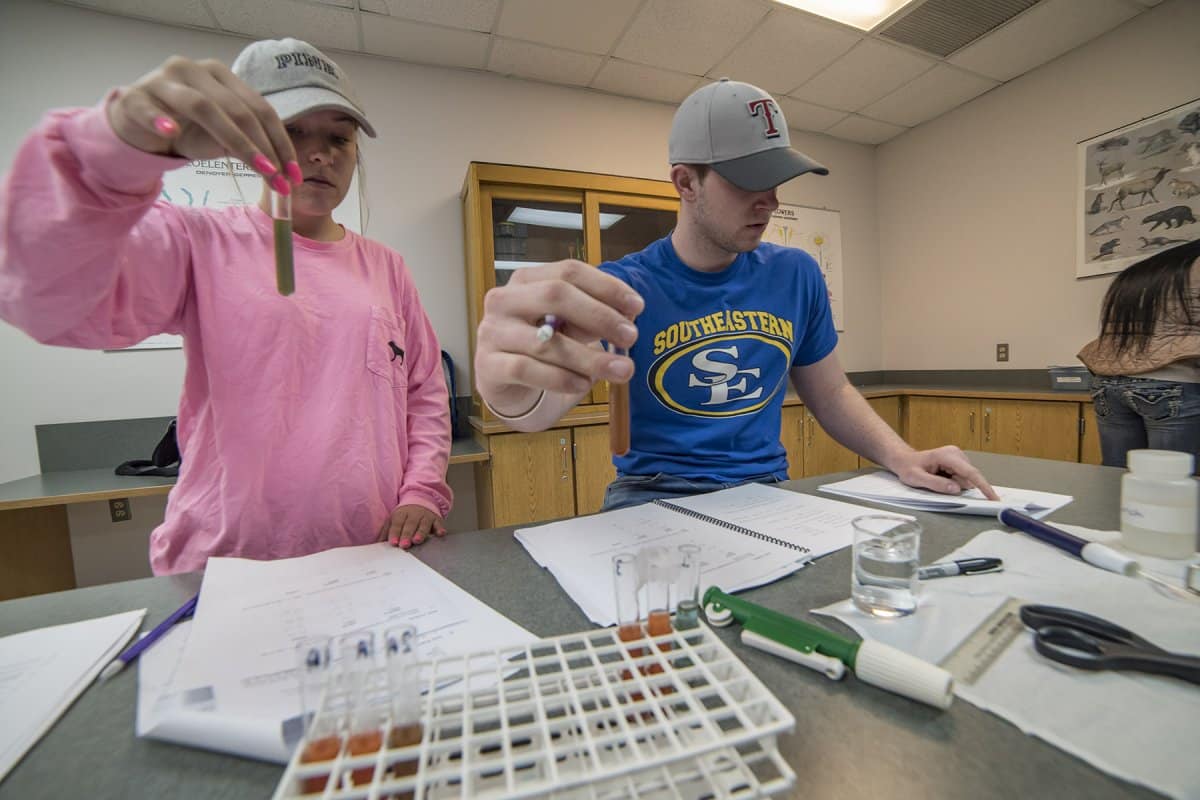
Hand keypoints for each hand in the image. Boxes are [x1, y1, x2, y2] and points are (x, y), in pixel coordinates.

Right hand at [106, 56, 296, 186]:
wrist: (135, 127)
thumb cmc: (186, 129)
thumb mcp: (222, 136)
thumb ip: (249, 142)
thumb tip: (283, 170)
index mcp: (221, 76)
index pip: (259, 108)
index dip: (280, 141)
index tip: (293, 174)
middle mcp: (194, 70)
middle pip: (237, 109)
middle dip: (263, 147)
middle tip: (278, 179)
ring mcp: (162, 81)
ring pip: (202, 107)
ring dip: (234, 141)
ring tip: (257, 167)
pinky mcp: (133, 97)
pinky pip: (148, 109)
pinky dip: (160, 120)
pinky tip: (172, 133)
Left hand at [378, 505, 446, 548]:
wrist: (422, 499)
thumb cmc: (406, 515)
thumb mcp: (394, 519)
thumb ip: (386, 532)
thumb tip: (377, 544)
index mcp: (401, 514)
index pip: (397, 524)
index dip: (395, 533)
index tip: (393, 542)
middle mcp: (413, 514)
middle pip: (410, 524)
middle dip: (406, 535)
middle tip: (404, 544)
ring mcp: (425, 516)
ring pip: (423, 524)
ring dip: (421, 532)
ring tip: (417, 540)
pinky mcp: (436, 519)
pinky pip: (438, 524)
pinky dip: (439, 528)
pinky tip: (440, 534)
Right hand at [473, 260, 643, 415]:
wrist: (504, 382)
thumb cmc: (542, 347)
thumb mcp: (567, 327)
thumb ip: (591, 319)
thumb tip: (628, 316)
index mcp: (527, 280)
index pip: (569, 272)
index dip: (606, 286)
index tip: (638, 306)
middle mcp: (505, 299)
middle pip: (555, 296)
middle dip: (600, 316)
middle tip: (631, 337)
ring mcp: (492, 332)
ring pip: (545, 341)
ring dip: (589, 357)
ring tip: (621, 370)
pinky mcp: (488, 365)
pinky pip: (526, 369)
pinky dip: (559, 378)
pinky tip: (583, 385)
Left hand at [890, 446, 1000, 500]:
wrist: (905, 460)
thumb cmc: (908, 467)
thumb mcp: (917, 478)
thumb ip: (936, 484)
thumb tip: (956, 489)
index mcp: (948, 456)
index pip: (971, 473)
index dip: (984, 487)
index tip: (994, 498)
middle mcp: (956, 454)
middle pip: (968, 478)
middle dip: (957, 486)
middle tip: (935, 483)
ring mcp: (959, 457)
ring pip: (966, 479)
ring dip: (954, 484)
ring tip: (935, 478)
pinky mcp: (959, 462)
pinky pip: (962, 478)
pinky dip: (954, 482)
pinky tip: (940, 477)